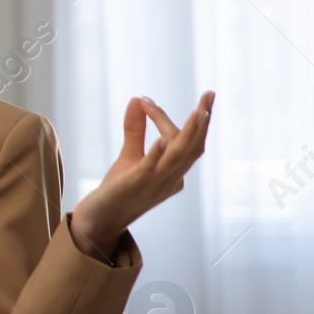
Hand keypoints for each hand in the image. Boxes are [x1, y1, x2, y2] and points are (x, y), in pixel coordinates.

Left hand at [70, 90, 214, 260]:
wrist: (103, 217)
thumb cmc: (120, 189)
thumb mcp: (131, 154)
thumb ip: (135, 129)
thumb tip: (137, 99)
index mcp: (174, 172)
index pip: (182, 141)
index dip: (169, 118)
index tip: (147, 100)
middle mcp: (171, 178)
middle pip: (193, 148)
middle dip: (203, 122)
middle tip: (209, 96)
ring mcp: (156, 182)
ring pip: (180, 157)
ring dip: (190, 133)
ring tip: (199, 112)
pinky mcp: (136, 185)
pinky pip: (151, 169)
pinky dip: (158, 154)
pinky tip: (162, 140)